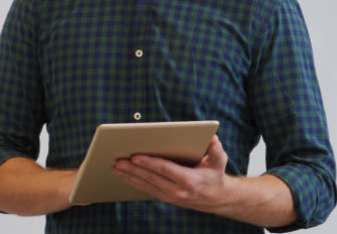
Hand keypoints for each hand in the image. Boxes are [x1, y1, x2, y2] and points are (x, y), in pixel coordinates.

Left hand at [113, 136, 233, 212]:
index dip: (149, 163)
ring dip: (130, 177)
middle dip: (133, 169)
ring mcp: (170, 196)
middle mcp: (177, 190)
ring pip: (146, 185)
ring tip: (116, 168)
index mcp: (189, 180)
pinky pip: (146, 190)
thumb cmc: (215, 175)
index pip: (165, 170)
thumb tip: (213, 139)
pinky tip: (124, 176)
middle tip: (119, 161)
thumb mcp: (219, 161)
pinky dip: (134, 183)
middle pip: (151, 178)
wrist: (216, 198)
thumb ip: (216, 150)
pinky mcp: (165, 198)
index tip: (135, 157)